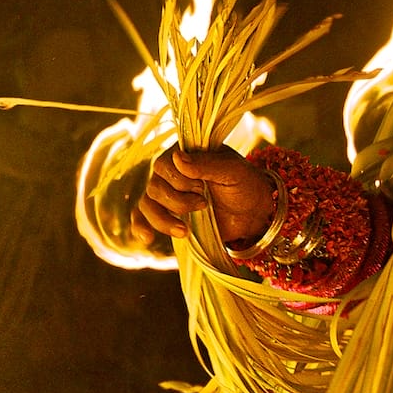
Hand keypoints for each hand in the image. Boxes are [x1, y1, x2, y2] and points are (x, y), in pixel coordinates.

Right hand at [132, 145, 277, 248]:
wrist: (252, 212)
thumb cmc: (244, 184)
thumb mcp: (232, 170)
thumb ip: (207, 164)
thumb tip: (177, 158)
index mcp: (184, 154)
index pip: (164, 165)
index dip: (180, 180)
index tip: (204, 187)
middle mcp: (170, 172)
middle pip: (154, 187)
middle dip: (178, 201)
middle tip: (204, 204)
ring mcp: (166, 193)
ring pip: (147, 205)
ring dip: (163, 220)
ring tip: (185, 230)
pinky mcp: (166, 213)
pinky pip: (141, 217)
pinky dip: (140, 226)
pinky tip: (147, 238)